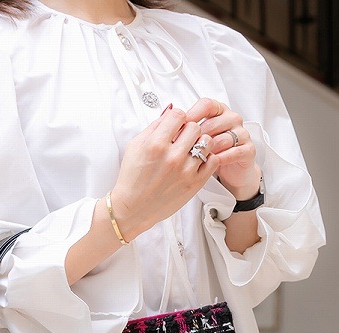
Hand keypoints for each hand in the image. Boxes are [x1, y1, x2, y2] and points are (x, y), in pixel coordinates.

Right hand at [111, 106, 219, 240]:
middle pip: (194, 126)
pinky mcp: (194, 183)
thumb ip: (154, 126)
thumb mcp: (135, 147)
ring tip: (189, 151)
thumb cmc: (132, 179)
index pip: (178, 114)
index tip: (173, 127)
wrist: (133, 209)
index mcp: (155, 145)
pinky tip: (195, 162)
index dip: (176, 119)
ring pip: (206, 141)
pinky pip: (213, 160)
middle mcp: (172, 157)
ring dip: (199, 143)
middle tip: (181, 140)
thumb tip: (171, 109)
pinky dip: (207, 158)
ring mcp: (185, 171)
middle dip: (188, 130)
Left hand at [185, 98, 261, 199]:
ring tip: (196, 157)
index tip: (180, 125)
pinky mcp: (248, 150)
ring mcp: (241, 134)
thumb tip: (166, 118)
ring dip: (209, 148)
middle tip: (184, 146)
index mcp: (218, 111)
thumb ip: (183, 127)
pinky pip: (236, 151)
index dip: (193, 114)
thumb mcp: (195, 138)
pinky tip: (211, 163)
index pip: (207, 105)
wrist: (229, 171)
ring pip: (224, 137)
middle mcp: (231, 119)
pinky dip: (222, 157)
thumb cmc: (210, 152)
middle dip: (198, 135)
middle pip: (214, 122)